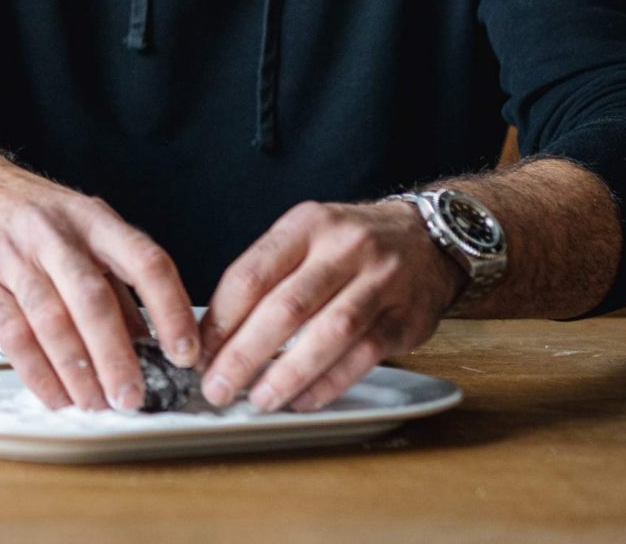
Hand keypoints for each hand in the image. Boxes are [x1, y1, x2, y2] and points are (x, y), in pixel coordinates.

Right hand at [0, 164, 200, 411]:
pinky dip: (37, 371)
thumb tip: (152, 343)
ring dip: (77, 371)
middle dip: (116, 356)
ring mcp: (12, 255)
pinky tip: (55, 395)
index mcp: (92, 219)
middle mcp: (54, 233)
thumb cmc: (26, 214)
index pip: (145, 261)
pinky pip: (12, 333)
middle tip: (132, 397)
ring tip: (95, 404)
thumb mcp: (80, 231)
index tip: (185, 352)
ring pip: (51, 320)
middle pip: (92, 299)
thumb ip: (115, 284)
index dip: (170, 309)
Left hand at [199, 199, 462, 412]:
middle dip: (244, 354)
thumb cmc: (349, 246)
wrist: (427, 239)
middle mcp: (344, 248)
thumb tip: (214, 333)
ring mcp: (380, 281)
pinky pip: (362, 356)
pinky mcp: (406, 317)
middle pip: (285, 307)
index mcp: (306, 225)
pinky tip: (302, 399)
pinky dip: (328, 382)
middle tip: (218, 386)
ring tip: (259, 400)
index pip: (251, 275)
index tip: (198, 352)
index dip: (220, 320)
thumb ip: (265, 276)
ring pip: (327, 334)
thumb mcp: (305, 238)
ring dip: (287, 374)